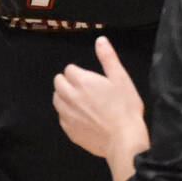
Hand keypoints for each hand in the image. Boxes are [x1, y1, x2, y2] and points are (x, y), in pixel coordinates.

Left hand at [53, 35, 147, 160]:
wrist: (123, 140)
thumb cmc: (125, 108)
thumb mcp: (121, 78)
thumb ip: (108, 58)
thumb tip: (100, 40)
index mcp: (82, 81)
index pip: (69, 69)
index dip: (79, 72)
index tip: (89, 78)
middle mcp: (70, 97)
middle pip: (58, 82)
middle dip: (68, 82)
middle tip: (83, 88)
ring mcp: (68, 115)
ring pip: (56, 100)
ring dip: (64, 97)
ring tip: (80, 101)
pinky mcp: (69, 130)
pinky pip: (61, 118)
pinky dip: (68, 114)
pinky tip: (81, 117)